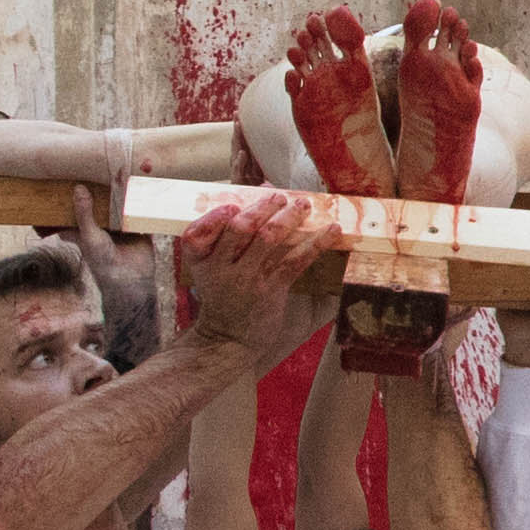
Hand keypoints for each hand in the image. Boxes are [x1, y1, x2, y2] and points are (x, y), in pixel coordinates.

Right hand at [176, 200, 349, 355]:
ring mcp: (247, 280)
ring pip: (269, 240)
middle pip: (238, 229)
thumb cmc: (224, 295)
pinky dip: (316, 242)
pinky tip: (332, 230)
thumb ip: (229, 233)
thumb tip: (266, 189)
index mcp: (202, 260)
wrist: (228, 339)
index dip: (213, 218)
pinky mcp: (272, 290)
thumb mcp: (212, 267)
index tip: (231, 206)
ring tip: (304, 205)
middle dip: (261, 208)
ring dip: (289, 218)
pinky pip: (296, 261)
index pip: (196, 235)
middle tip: (280, 197)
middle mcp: (221, 268)